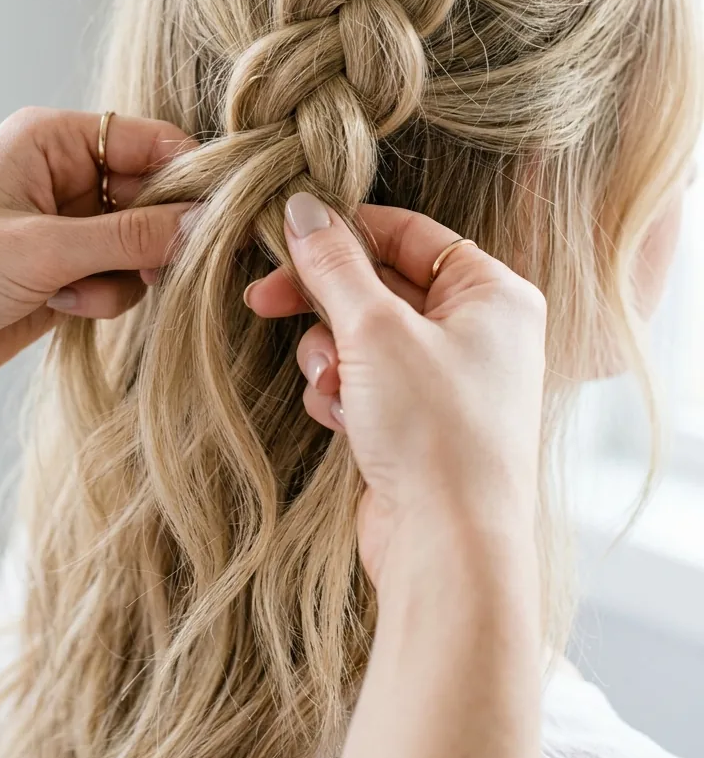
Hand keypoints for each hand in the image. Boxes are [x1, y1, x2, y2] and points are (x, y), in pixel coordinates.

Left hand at [0, 108, 195, 425]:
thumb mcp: (41, 249)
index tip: (221, 213)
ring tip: (76, 291)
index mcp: (52, 141)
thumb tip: (205, 225)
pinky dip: (104, 299)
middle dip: (159, 235)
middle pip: (154, 195)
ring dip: (124, 275)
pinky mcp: (67, 274)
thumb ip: (129, 238)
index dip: (189, 175)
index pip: (149, 141)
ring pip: (143, 245)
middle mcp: (65, 177)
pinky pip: (121, 281)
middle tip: (159, 267)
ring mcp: (68, 228)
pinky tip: (60, 307)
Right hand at [245, 193, 545, 590]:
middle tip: (263, 299)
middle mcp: (479, 332)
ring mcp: (449, 381)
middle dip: (326, 304)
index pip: (409, 233)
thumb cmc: (434, 431)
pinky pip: (364, 383)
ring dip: (331, 357)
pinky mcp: (420, 424)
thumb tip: (303, 208)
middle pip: (380, 285)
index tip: (285, 238)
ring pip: (363, 337)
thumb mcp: (375, 330)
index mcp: (494, 293)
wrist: (449, 549)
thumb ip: (335, 264)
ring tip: (332, 387)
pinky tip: (342, 423)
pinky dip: (342, 396)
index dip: (344, 232)